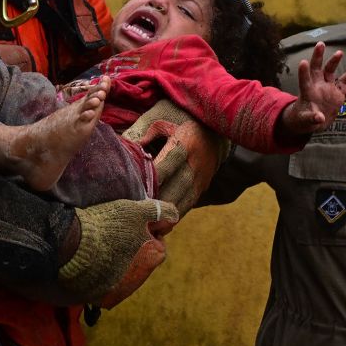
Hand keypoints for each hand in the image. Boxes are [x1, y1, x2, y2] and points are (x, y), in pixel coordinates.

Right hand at [58, 197, 178, 306]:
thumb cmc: (107, 225)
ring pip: (123, 275)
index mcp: (154, 256)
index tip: (128, 226)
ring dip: (116, 265)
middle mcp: (141, 279)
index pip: (156, 244)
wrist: (72, 246)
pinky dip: (101, 277)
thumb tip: (174, 218)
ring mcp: (122, 291)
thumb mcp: (137, 210)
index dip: (144, 232)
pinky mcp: (102, 299)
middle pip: (140, 261)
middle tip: (113, 237)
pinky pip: (105, 287)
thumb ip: (161, 211)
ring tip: (99, 251)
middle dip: (131, 251)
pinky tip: (90, 265)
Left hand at [122, 98, 226, 215]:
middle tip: (142, 219)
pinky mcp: (204, 184)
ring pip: (186, 201)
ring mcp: (202, 175)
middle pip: (177, 189)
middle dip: (160, 206)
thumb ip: (144, 132)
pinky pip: (192, 203)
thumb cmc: (182, 116)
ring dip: (170, 216)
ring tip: (152, 229)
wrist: (217, 122)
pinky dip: (178, 215)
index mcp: (184, 143)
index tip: (136, 192)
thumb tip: (128, 147)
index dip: (152, 181)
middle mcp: (195, 162)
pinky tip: (165, 226)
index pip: (166, 166)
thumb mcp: (162, 117)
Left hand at [282, 42, 345, 134]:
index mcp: (307, 91)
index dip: (303, 72)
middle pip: (316, 68)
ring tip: (339, 52)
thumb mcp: (306, 121)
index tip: (303, 62)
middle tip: (320, 44)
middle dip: (318, 56)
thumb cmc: (305, 119)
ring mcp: (327, 87)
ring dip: (334, 61)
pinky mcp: (337, 91)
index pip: (304, 80)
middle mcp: (317, 85)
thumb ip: (312, 118)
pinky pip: (344, 82)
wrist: (315, 121)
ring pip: (330, 71)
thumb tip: (319, 118)